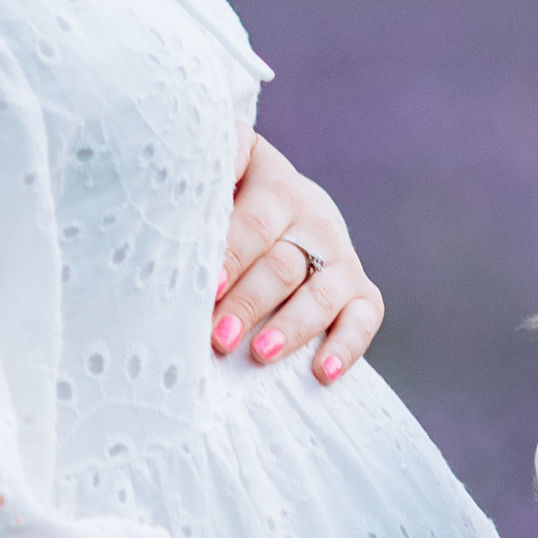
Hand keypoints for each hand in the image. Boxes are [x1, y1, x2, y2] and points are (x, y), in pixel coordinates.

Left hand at [215, 132, 382, 382]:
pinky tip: (321, 372)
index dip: (232, 256)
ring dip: (292, 327)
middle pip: (284, 265)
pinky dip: (346, 346)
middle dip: (250, 303)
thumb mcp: (224, 169)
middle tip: (220, 337)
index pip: (255, 223)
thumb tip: (173, 167)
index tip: (208, 288)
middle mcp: (314, 219)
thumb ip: (210, 165)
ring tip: (261, 353)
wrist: (290, 206)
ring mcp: (340, 257)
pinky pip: (364, 319)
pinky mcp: (361, 291)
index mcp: (276, 187)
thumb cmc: (238, 198)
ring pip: (321, 295)